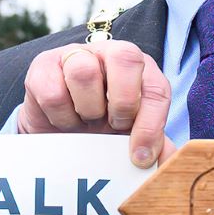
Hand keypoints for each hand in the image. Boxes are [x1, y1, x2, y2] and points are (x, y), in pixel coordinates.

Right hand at [18, 39, 170, 168]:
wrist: (57, 130)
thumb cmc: (101, 129)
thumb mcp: (129, 138)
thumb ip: (154, 147)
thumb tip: (170, 161)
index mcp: (140, 69)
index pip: (156, 88)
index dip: (151, 125)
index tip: (140, 156)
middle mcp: (110, 53)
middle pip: (126, 58)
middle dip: (123, 104)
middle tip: (112, 127)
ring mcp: (75, 54)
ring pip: (84, 72)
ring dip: (87, 110)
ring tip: (86, 123)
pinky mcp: (43, 66)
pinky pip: (53, 91)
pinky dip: (60, 117)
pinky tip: (64, 121)